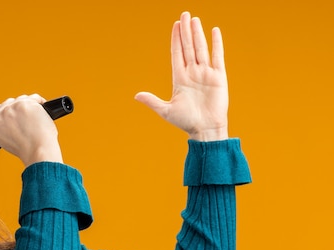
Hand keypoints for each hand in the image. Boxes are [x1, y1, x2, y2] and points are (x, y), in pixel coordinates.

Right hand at [0, 95, 63, 166]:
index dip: (5, 110)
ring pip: (22, 99)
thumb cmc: (26, 150)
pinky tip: (42, 114)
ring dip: (29, 106)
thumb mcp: (6, 140)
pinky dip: (40, 104)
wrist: (37, 152)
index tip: (13, 114)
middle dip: (19, 109)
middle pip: (9, 102)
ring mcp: (11, 108)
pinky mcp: (24, 104)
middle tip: (27, 121)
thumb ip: (4, 126)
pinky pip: (35, 98)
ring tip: (35, 121)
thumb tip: (13, 115)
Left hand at [135, 12, 228, 140]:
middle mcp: (192, 73)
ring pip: (200, 48)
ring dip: (198, 34)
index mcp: (179, 78)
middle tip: (184, 14)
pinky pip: (217, 56)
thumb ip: (152, 101)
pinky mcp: (218, 76)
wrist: (205, 129)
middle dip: (185, 31)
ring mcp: (205, 73)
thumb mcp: (166, 110)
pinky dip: (216, 44)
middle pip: (188, 47)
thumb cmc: (186, 121)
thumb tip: (136, 95)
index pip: (177, 54)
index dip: (176, 39)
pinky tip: (213, 31)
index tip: (175, 25)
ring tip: (194, 19)